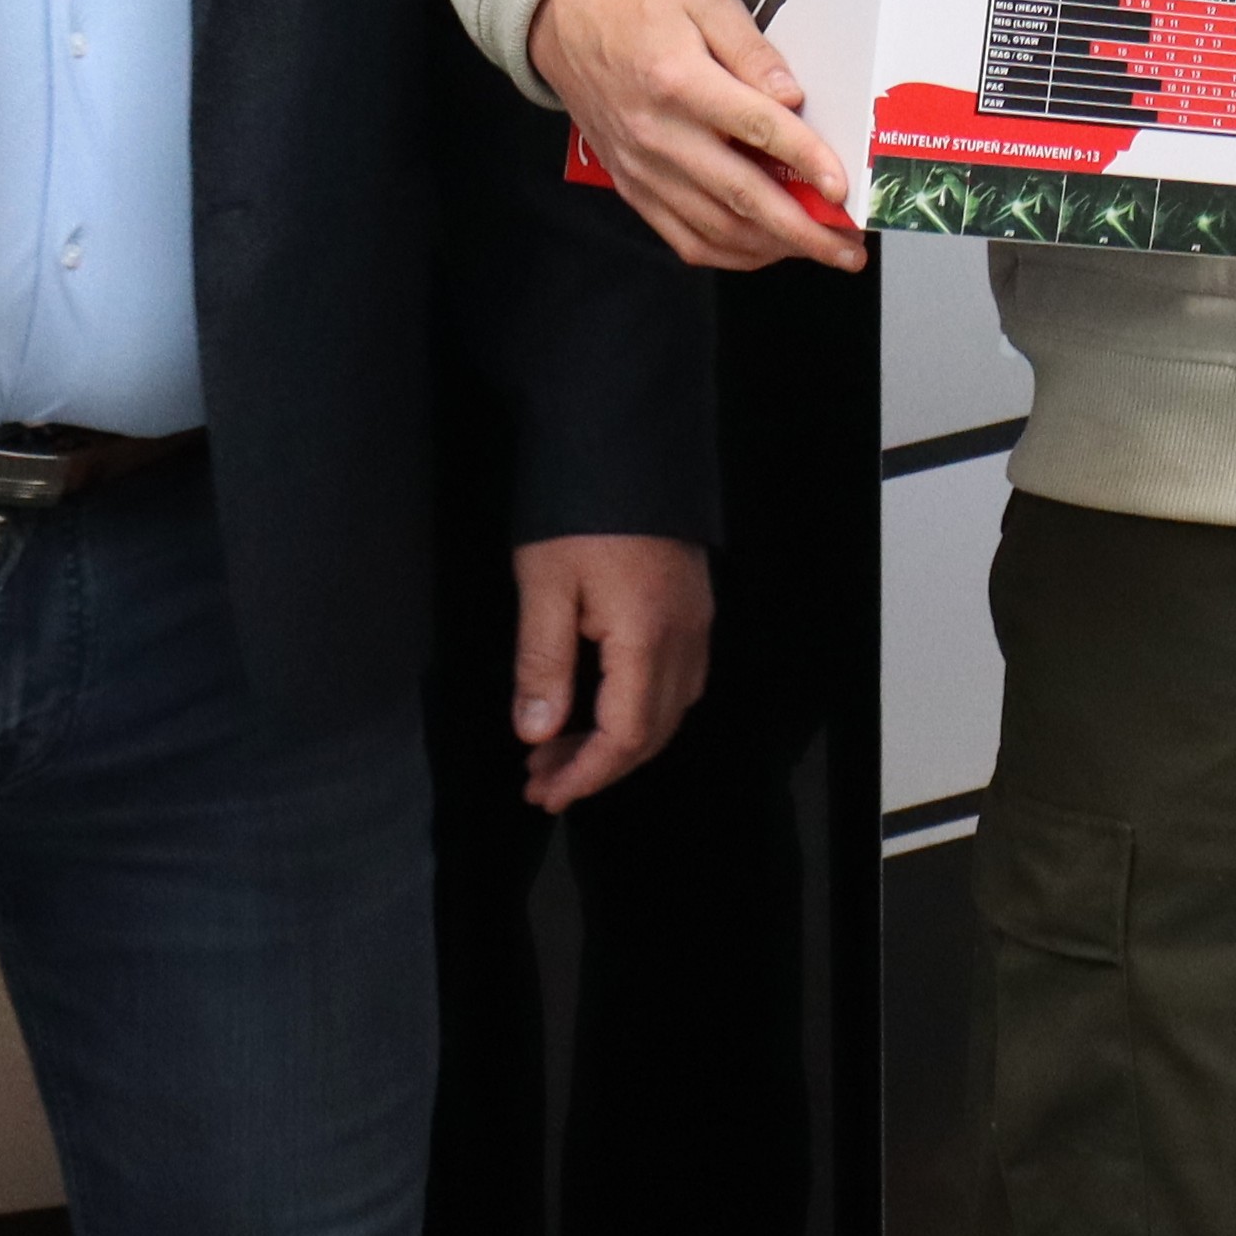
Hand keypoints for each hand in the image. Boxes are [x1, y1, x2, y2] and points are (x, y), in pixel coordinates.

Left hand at [512, 532, 715, 812]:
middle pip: (653, 732)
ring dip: (618, 740)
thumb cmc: (579, 513)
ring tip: (560, 748)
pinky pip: (679, 679)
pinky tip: (600, 703)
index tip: (543, 792)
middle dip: (598, 766)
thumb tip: (538, 735)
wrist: (627, 442)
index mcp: (648, 640)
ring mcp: (697, 621)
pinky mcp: (694, 604)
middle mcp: (685, 639)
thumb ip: (543, 665)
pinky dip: (640, 708)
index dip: (587, 774)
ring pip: (670, 709)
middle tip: (541, 780)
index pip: (626, 736)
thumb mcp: (544, 586)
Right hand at [530, 0, 864, 272]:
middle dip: (803, 230)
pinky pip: (684, 238)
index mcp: (680, 81)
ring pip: (716, 227)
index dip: (804, 160)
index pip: (756, 128)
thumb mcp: (705, 5)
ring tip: (820, 250)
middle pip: (741, 195)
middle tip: (847, 248)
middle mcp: (659, 134)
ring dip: (775, 248)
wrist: (566, 21)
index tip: (840, 187)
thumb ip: (754, 52)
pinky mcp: (633, 187)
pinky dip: (731, 253)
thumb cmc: (639, 10)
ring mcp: (643, 168)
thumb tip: (792, 98)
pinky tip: (767, 249)